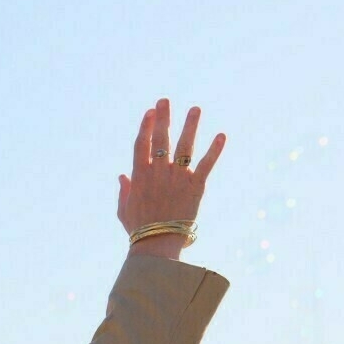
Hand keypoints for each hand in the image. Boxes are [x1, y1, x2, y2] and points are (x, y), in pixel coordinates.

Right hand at [117, 98, 224, 256]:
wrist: (157, 242)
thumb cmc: (138, 229)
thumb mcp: (124, 209)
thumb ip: (124, 191)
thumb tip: (122, 176)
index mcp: (140, 175)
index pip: (142, 144)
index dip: (145, 126)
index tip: (149, 112)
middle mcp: (159, 171)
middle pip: (161, 138)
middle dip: (163, 118)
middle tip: (165, 101)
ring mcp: (177, 177)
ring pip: (185, 145)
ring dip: (190, 125)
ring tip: (195, 109)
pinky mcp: (195, 185)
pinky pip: (206, 164)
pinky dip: (215, 150)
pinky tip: (221, 135)